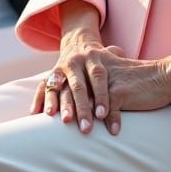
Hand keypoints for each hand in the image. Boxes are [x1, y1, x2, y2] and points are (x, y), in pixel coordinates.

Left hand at [29, 2, 170, 135]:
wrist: (163, 75)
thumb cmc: (135, 82)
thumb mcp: (111, 77)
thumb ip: (93, 86)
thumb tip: (75, 105)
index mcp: (90, 65)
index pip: (64, 80)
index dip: (49, 95)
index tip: (37, 114)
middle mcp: (96, 67)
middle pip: (74, 89)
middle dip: (66, 107)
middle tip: (59, 124)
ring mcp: (109, 77)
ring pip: (90, 98)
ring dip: (86, 116)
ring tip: (83, 132)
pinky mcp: (122, 87)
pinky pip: (112, 106)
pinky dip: (112, 119)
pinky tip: (112, 131)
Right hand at [29, 15, 116, 132]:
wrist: (78, 43)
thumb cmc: (99, 60)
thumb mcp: (109, 56)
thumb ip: (119, 61)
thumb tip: (135, 66)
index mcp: (93, 57)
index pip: (98, 76)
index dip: (101, 95)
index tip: (103, 115)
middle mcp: (75, 62)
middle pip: (78, 86)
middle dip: (82, 108)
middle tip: (86, 128)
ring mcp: (60, 68)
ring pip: (59, 87)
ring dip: (60, 105)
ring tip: (63, 121)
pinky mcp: (49, 75)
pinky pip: (42, 87)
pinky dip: (39, 100)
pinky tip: (36, 113)